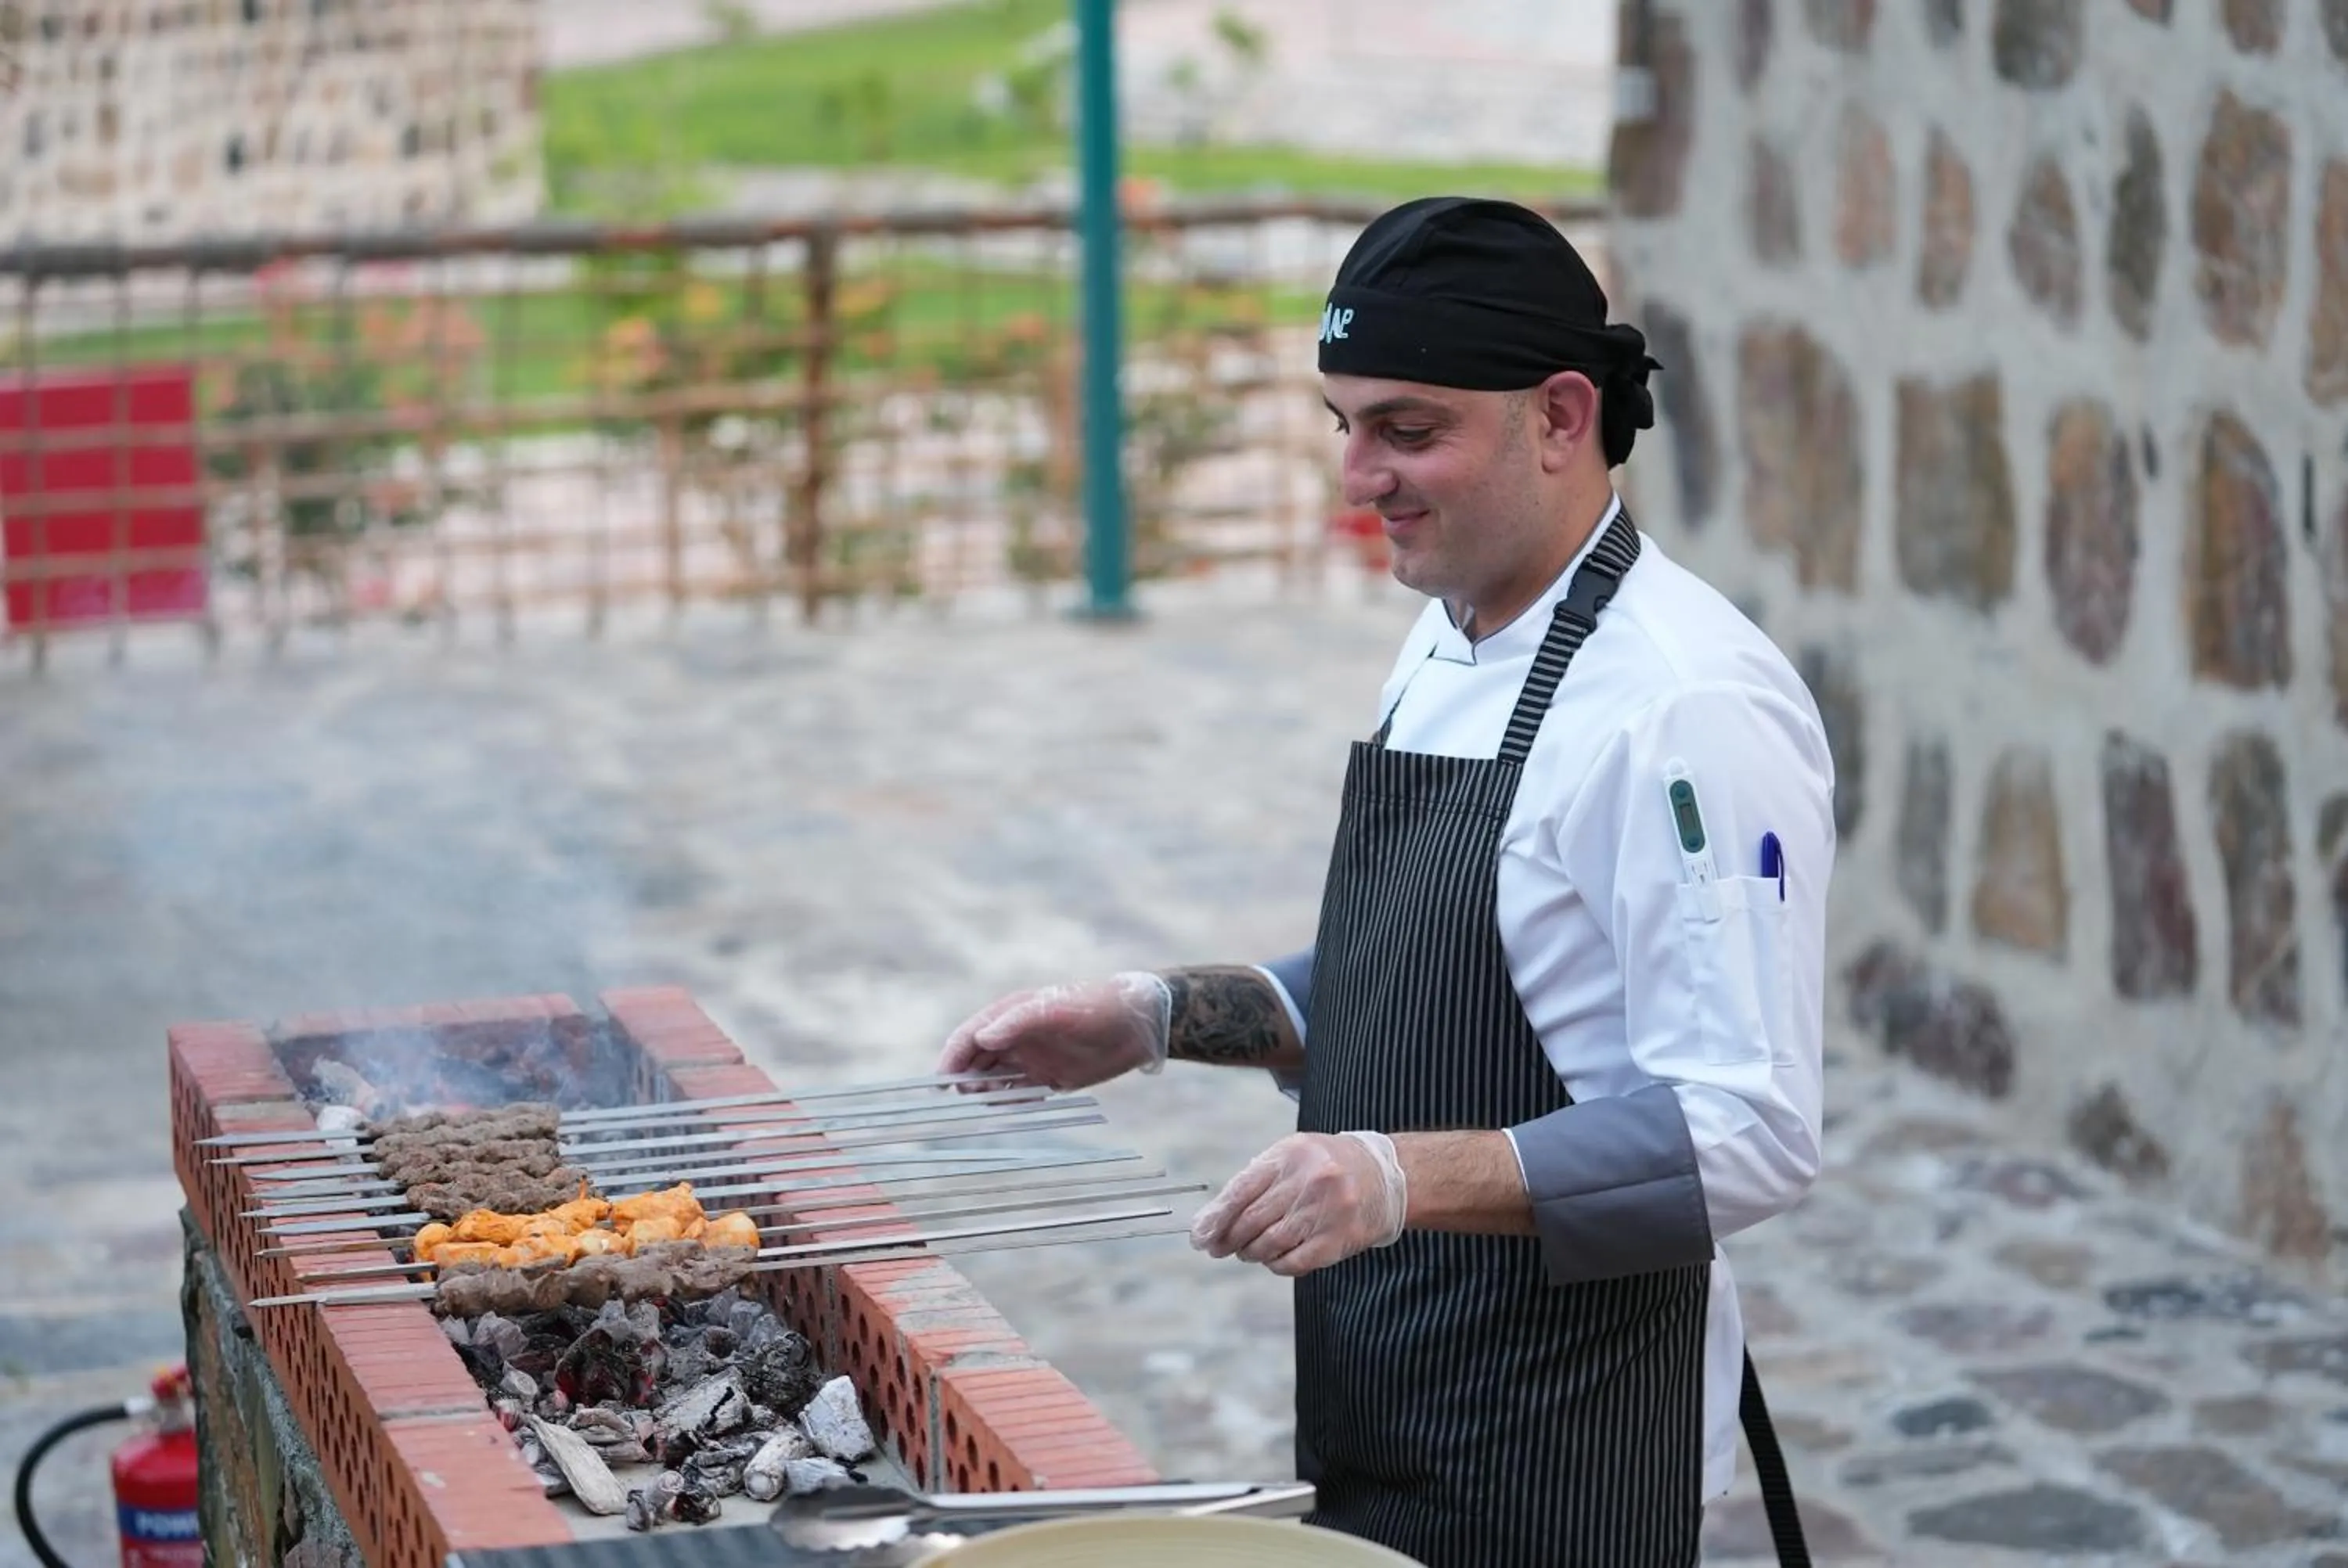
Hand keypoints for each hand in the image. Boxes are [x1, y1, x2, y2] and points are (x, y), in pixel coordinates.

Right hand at [935, 972, 1171, 1090]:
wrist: (1138, 1024)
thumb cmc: (1094, 1007)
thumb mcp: (1055, 1009)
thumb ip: (1018, 1021)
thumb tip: (982, 1037)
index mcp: (1010, 1014)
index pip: (969, 1036)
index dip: (952, 1057)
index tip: (942, 1081)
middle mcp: (1016, 1037)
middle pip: (976, 1061)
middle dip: (966, 1078)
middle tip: (968, 1095)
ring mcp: (1032, 1058)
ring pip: (995, 1080)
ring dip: (987, 1092)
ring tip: (991, 1099)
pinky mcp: (1050, 1078)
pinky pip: (1020, 1094)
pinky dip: (1011, 1102)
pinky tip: (1014, 1107)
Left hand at [1188, 1131, 1407, 1275]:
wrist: (1383, 1176)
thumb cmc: (1327, 1166)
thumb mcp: (1292, 1156)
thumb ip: (1256, 1179)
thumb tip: (1214, 1217)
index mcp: (1291, 1155)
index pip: (1241, 1191)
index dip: (1216, 1218)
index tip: (1200, 1235)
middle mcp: (1309, 1181)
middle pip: (1252, 1220)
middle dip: (1228, 1239)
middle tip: (1217, 1248)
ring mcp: (1325, 1211)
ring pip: (1270, 1243)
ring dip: (1251, 1252)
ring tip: (1247, 1251)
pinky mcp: (1337, 1239)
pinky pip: (1294, 1261)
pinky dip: (1277, 1264)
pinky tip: (1273, 1259)